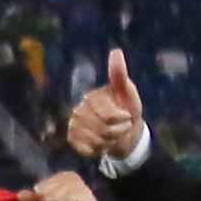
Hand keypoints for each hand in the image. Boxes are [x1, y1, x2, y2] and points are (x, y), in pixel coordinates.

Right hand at [60, 46, 145, 170]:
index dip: (122, 120)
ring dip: (111, 142)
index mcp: (91, 97)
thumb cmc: (127, 109)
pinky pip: (88, 149)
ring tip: (114, 136)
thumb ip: (119, 74)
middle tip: (122, 128)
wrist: (124, 132)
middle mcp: (79, 110)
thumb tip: (116, 51)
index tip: (127, 117)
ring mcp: (73, 125)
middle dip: (118, 132)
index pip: (108, 115)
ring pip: (96, 141)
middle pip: (102, 129)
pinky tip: (103, 144)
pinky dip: (100, 150)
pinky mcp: (72, 140)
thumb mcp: (127, 92)